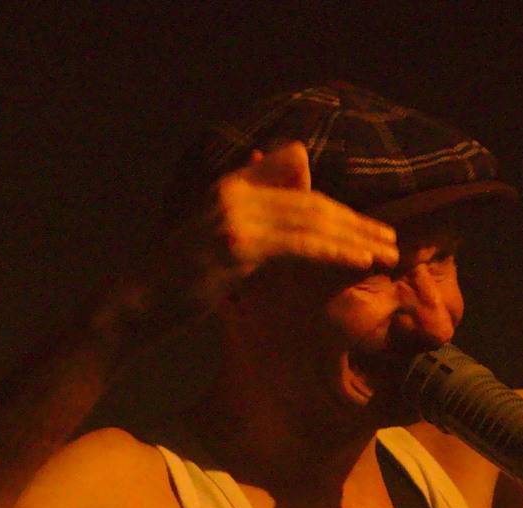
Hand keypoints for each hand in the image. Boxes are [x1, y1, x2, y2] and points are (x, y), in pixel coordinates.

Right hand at [145, 141, 400, 318]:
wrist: (131, 305)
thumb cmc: (172, 285)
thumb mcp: (213, 244)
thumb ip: (249, 225)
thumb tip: (285, 224)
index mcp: (231, 186)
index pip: (300, 189)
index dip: (338, 210)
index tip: (367, 230)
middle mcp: (235, 191)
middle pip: (312, 202)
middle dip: (356, 223)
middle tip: (391, 242)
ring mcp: (235, 215)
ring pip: (312, 221)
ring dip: (356, 238)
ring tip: (387, 254)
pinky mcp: (237, 243)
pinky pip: (300, 244)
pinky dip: (335, 252)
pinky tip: (360, 262)